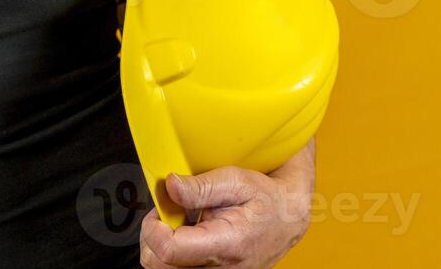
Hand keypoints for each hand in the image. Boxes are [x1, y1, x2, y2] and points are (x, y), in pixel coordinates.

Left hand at [139, 139, 314, 267]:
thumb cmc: (266, 199)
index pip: (168, 250)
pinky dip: (176, 254)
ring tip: (181, 224)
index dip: (152, 229)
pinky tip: (189, 236)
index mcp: (225, 245)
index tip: (158, 210)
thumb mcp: (237, 181)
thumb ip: (200, 186)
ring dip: (165, 246)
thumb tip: (170, 186)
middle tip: (168, 214)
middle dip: (154, 237)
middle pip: (159, 266)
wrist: (288, 219)